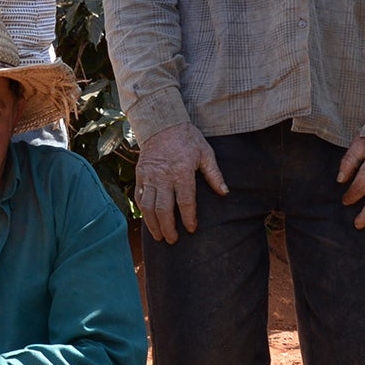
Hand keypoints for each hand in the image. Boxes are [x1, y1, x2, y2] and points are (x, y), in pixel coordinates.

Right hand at [134, 120, 226, 242]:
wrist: (162, 124)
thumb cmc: (187, 139)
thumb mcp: (205, 153)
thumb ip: (214, 174)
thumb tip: (225, 192)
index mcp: (182, 171)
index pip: (185, 201)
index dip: (188, 217)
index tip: (191, 229)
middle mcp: (163, 176)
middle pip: (164, 208)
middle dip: (168, 227)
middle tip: (172, 240)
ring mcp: (149, 176)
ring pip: (149, 206)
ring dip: (153, 224)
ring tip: (159, 236)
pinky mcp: (140, 175)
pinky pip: (140, 197)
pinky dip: (143, 211)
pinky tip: (149, 220)